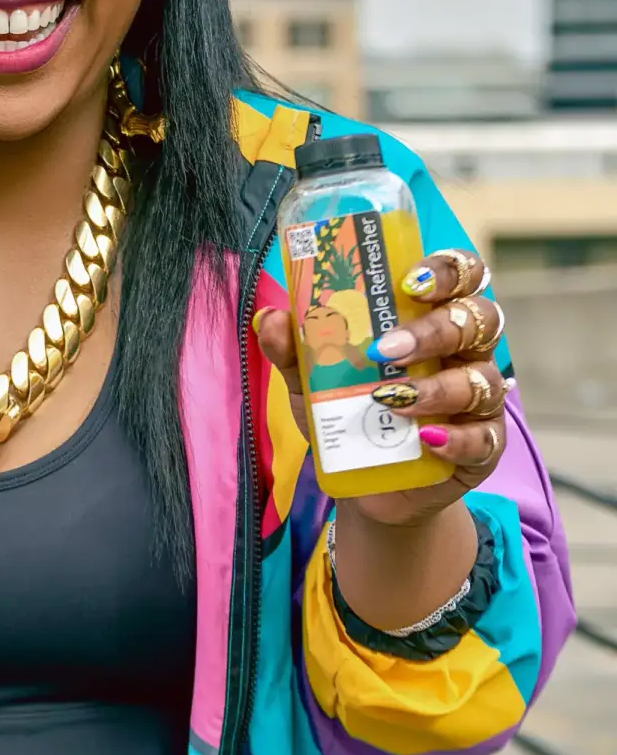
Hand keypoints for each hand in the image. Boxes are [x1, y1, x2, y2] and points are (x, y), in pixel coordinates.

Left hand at [255, 246, 506, 527]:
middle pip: (478, 319)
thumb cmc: (348, 415)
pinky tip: (428, 439)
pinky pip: (483, 438)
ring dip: (438, 387)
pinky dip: (457, 439)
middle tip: (388, 349)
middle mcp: (465, 351)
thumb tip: (270, 317)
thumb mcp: (313, 383)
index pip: (461, 275)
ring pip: (482, 378)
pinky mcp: (485, 445)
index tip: (410, 282)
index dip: (447, 270)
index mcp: (431, 318)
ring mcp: (480, 398)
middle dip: (435, 329)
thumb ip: (293, 350)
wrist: (365, 484)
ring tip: (392, 401)